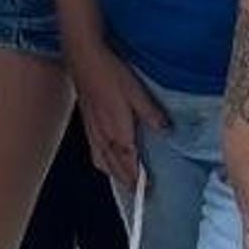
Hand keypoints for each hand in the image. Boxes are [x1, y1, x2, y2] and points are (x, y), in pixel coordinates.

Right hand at [67, 42, 166, 190]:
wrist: (83, 57)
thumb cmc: (109, 72)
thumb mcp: (137, 91)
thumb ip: (151, 114)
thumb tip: (166, 130)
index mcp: (117, 130)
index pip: (129, 162)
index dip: (137, 177)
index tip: (147, 189)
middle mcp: (103, 135)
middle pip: (113, 166)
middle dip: (125, 180)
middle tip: (138, 191)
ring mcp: (92, 130)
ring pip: (101, 160)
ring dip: (112, 173)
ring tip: (123, 179)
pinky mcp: (87, 122)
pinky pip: (94, 150)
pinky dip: (101, 161)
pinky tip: (106, 158)